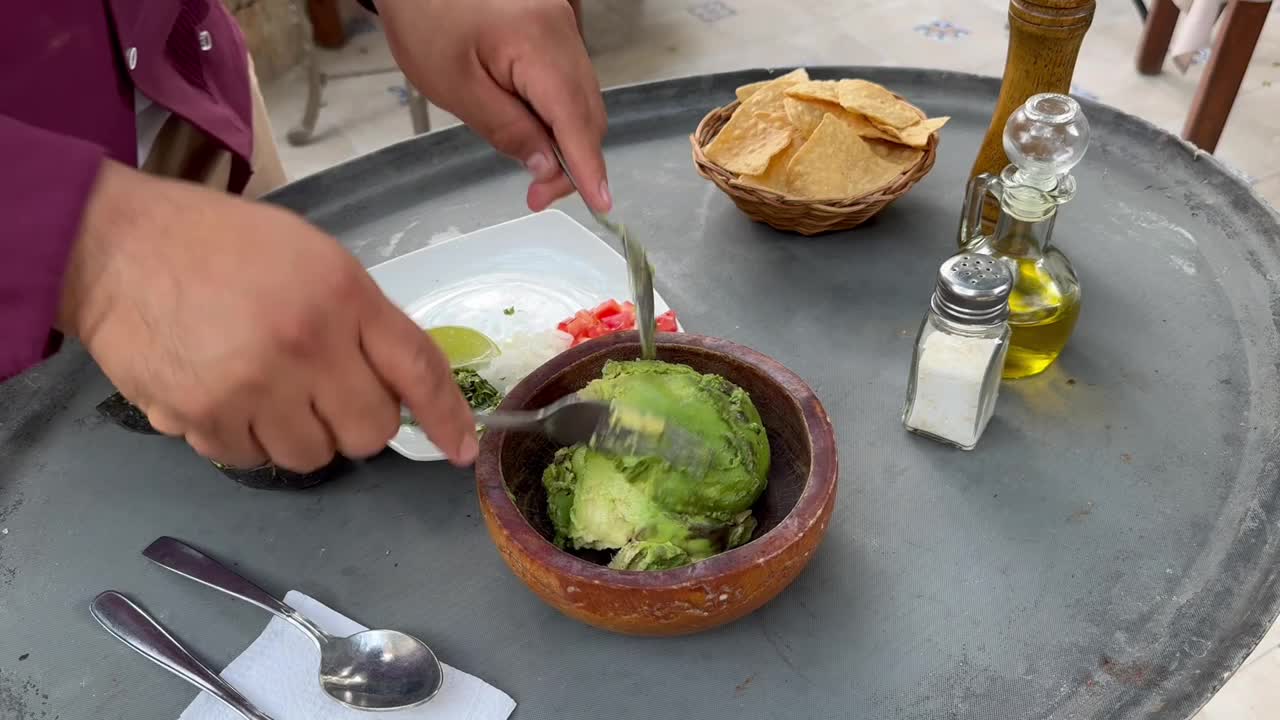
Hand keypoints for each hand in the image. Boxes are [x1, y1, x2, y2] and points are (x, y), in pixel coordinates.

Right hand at [59, 160, 477, 471]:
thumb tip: (401, 386)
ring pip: (312, 458)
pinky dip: (247, 440)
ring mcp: (252, 387)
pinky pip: (251, 461)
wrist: (116, 247)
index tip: (461, 448)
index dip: (445, 416)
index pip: (417, 368)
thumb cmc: (223, 245)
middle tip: (325, 390)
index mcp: (342, 295)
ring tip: (268, 388)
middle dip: (356, 421)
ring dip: (301, 434)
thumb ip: (362, 319)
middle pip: (368, 433)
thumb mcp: (315, 259)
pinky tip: (226, 395)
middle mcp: (305, 346)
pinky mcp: (201, 418)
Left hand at [376, 0, 609, 213]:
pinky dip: (556, 112)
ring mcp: (562, 26)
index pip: (575, 119)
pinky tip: (531, 127)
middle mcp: (563, 31)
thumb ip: (506, 130)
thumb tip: (547, 166)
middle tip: (537, 194)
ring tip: (531, 164)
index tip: (599, 203)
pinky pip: (568, 79)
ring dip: (564, 138)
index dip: (588, 166)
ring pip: (580, 98)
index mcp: (539, 43)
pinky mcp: (553, 27)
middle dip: (572, 160)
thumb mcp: (456, 87)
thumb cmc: (424, 18)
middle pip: (586, 112)